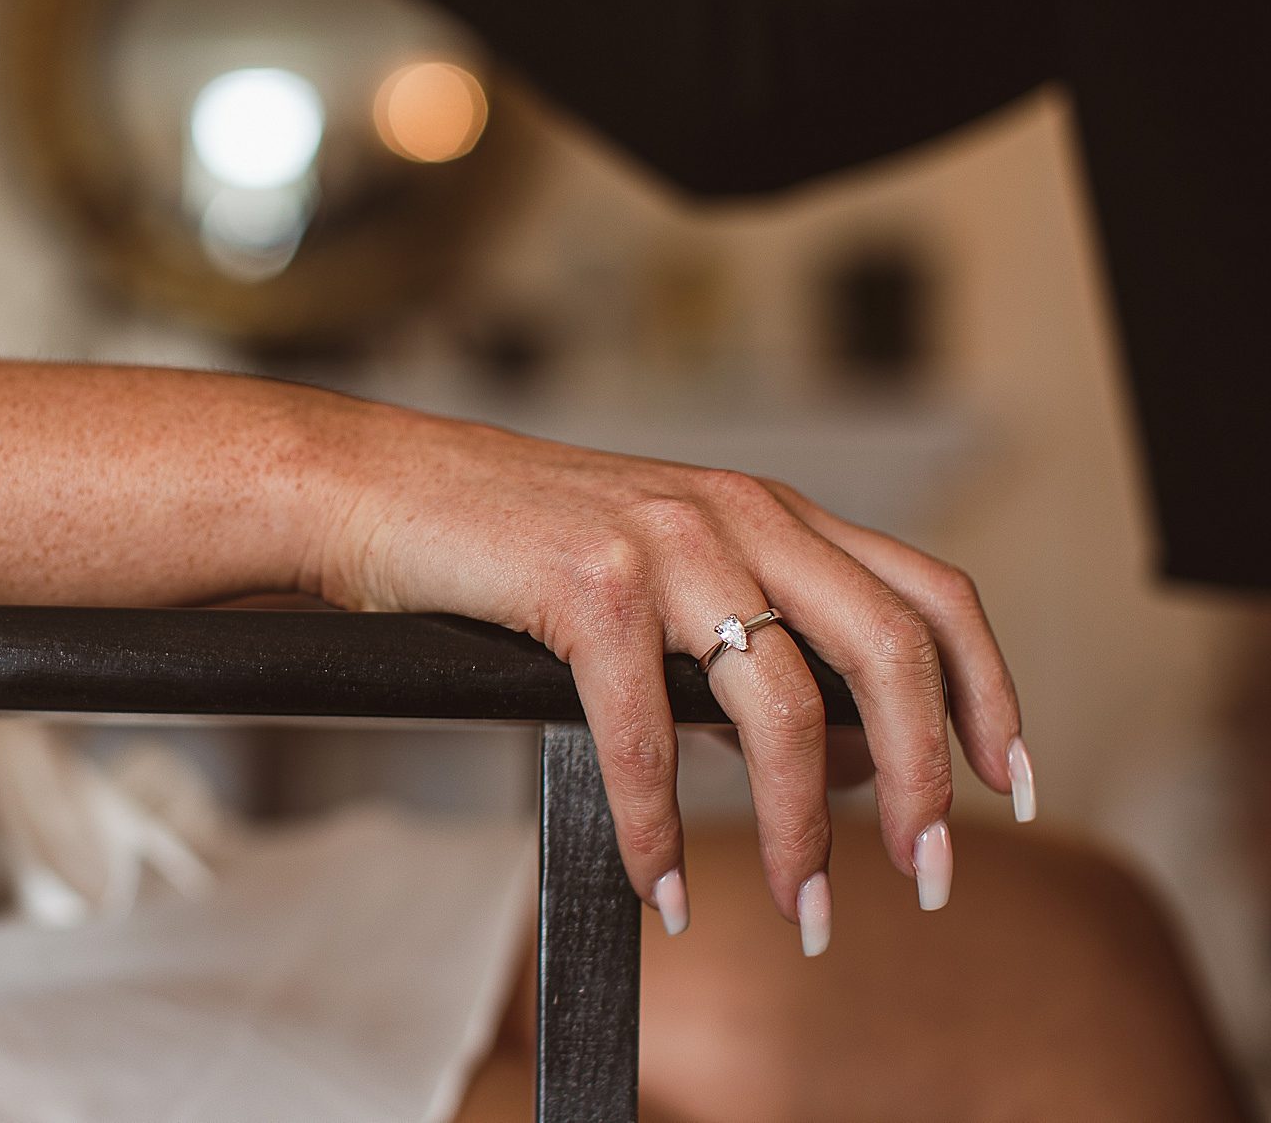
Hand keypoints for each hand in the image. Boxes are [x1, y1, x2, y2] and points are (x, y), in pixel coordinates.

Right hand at [310, 402, 1029, 946]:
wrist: (382, 487)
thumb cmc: (511, 540)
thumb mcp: (661, 573)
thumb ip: (749, 640)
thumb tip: (831, 756)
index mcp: (768, 512)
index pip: (928, 595)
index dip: (989, 693)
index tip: (1010, 783)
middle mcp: (736, 513)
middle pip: (891, 650)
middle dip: (923, 781)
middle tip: (926, 872)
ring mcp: (665, 541)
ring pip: (782, 706)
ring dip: (800, 829)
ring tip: (803, 906)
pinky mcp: (587, 580)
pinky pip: (648, 734)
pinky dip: (658, 826)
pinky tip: (658, 879)